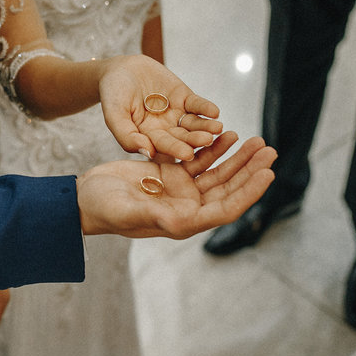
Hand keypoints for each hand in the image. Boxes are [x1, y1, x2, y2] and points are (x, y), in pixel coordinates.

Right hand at [77, 132, 276, 238]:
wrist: (84, 197)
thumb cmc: (102, 209)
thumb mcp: (127, 211)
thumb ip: (153, 215)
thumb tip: (178, 222)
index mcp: (183, 221)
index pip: (225, 208)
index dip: (248, 192)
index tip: (267, 174)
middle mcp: (187, 208)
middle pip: (228, 188)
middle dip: (250, 170)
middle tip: (270, 151)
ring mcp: (180, 191)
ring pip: (218, 173)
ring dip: (238, 157)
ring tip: (257, 140)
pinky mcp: (171, 174)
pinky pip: (200, 160)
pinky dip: (214, 148)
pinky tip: (228, 134)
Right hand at [98, 55, 222, 160]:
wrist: (119, 70)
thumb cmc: (113, 95)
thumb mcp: (114, 116)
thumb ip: (127, 136)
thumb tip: (147, 152)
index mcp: (148, 139)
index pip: (164, 146)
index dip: (176, 149)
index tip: (187, 154)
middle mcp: (165, 130)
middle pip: (183, 137)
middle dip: (195, 139)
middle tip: (207, 140)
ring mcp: (176, 115)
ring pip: (194, 123)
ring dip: (206, 126)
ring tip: (217, 127)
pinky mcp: (185, 98)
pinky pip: (197, 105)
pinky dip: (206, 108)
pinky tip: (215, 111)